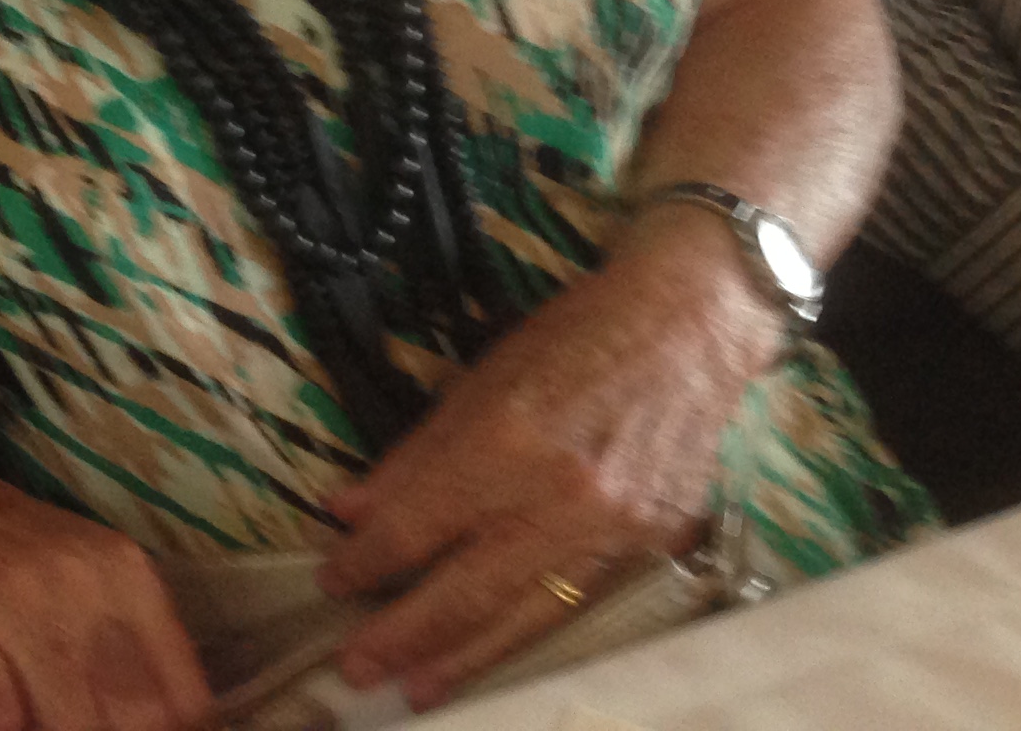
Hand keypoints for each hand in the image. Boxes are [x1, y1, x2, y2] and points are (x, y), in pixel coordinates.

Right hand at [0, 429, 211, 730]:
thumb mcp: (69, 568)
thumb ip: (114, 639)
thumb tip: (148, 722)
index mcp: (123, 569)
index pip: (183, 695)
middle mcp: (79, 576)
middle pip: (131, 716)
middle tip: (68, 724)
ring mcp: (14, 590)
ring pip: (69, 721)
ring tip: (32, 720)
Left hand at [317, 221, 782, 707]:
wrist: (689, 330)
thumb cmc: (572, 338)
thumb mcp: (478, 380)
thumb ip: (414, 457)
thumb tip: (347, 512)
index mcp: (507, 442)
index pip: (418, 526)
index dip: (368, 561)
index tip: (332, 581)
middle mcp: (562, 498)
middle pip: (468, 589)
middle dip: (405, 634)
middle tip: (356, 667)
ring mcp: (614, 532)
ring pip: (526, 618)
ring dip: (465, 660)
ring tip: (418, 691)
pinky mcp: (652, 549)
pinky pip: (581, 608)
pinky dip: (532, 636)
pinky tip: (497, 655)